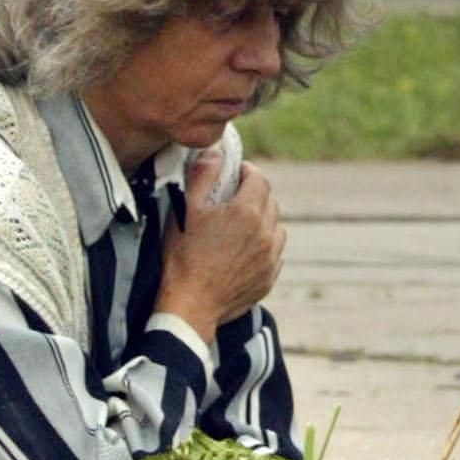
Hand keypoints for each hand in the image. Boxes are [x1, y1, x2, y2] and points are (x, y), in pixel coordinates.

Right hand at [157, 152, 284, 337]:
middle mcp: (265, 233)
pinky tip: (243, 251)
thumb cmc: (184, 257)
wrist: (190, 305)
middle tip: (233, 198)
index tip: (235, 174)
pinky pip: (273, 253)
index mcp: (247, 212)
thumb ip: (203, 176)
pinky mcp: (269, 277)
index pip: (259, 178)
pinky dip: (263, 246)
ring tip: (239, 226)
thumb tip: (216, 154)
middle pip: (269, 201)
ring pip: (275, 227)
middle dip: (254, 194)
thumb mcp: (186, 210)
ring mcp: (270, 257)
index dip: (246, 172)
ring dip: (262, 221)